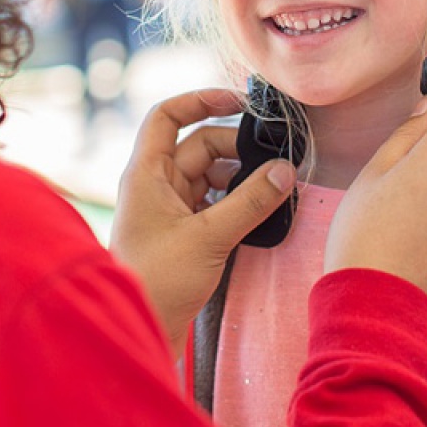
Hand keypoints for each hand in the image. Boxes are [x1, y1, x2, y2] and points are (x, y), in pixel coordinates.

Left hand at [110, 89, 295, 356]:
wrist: (140, 327)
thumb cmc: (158, 280)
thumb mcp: (209, 237)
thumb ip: (250, 201)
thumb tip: (285, 171)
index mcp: (147, 172)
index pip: (167, 115)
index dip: (200, 100)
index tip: (239, 101)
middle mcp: (155, 183)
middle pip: (199, 145)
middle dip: (237, 149)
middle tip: (275, 164)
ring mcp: (168, 207)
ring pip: (209, 174)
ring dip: (240, 178)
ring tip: (274, 189)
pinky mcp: (182, 230)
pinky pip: (212, 200)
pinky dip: (235, 200)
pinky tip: (261, 211)